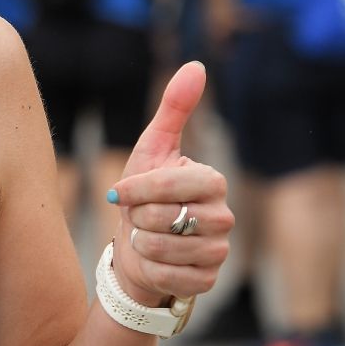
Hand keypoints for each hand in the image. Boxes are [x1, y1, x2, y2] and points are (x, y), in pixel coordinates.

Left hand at [107, 62, 233, 306]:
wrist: (135, 249)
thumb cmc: (142, 195)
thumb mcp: (151, 149)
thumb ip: (174, 108)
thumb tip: (197, 64)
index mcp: (213, 182)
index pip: (176, 183)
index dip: (140, 189)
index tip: (119, 193)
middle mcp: (225, 217)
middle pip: (168, 216)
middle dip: (138, 217)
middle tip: (138, 217)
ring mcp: (219, 251)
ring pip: (165, 248)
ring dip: (141, 243)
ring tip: (145, 236)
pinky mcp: (206, 281)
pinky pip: (168, 275)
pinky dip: (148, 269)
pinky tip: (152, 261)